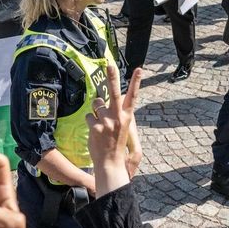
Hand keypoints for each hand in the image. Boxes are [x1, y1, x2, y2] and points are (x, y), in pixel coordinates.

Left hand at [86, 66, 140, 194]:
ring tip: (101, 124)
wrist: (110, 163)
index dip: (136, 82)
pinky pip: (89, 116)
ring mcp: (107, 121)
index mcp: (128, 117)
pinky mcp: (96, 126)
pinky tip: (96, 133)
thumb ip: (117, 113)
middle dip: (112, 77)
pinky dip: (91, 123)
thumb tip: (104, 100)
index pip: (133, 96)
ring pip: (96, 104)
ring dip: (96, 111)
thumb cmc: (116, 144)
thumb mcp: (122, 128)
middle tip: (110, 64)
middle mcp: (118, 117)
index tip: (139, 69)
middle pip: (114, 93)